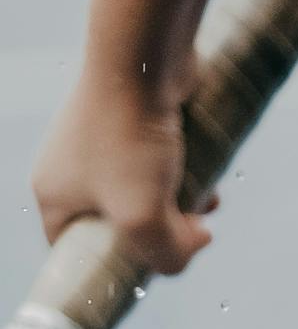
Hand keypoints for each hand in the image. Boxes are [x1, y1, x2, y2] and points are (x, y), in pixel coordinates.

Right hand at [32, 66, 215, 278]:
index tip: (150, 273)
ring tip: (206, 204)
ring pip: (149, 198)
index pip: (76, 253)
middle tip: (189, 233)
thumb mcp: (144, 219)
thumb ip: (165, 255)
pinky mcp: (134, 124)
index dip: (113, 270)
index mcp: (54, 195)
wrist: (144, 55)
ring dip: (182, 209)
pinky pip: (162, 167)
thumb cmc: (130, 139)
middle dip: (162, 236)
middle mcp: (72, 168)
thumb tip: (194, 243)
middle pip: (122, 229)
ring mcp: (103, 143)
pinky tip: (212, 178)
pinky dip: (187, 178)